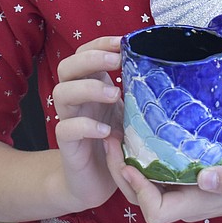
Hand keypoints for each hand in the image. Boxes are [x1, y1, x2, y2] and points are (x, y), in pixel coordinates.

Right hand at [52, 36, 124, 210]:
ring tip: (114, 94)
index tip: (121, 42)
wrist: (95, 180)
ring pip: (61, 92)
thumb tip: (160, 67)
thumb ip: (133, 91)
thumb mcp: (126, 111)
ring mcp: (68, 119)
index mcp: (88, 84)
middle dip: (91, 59)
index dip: (99, 44)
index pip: (83, 53)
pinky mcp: (67, 144)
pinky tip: (106, 131)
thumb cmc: (114, 140)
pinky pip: (66, 128)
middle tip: (116, 61)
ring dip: (88, 88)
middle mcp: (75, 98)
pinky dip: (85, 126)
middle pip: (66, 67)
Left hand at [103, 138, 221, 222]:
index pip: (154, 211)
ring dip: (126, 162)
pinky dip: (140, 154)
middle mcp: (182, 198)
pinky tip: (137, 131)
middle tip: (111, 138)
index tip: (130, 163)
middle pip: (140, 197)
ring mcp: (181, 187)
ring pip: (143, 183)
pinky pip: (153, 170)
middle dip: (121, 172)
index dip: (138, 191)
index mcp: (194, 203)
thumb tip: (204, 179)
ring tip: (117, 132)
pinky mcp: (182, 173)